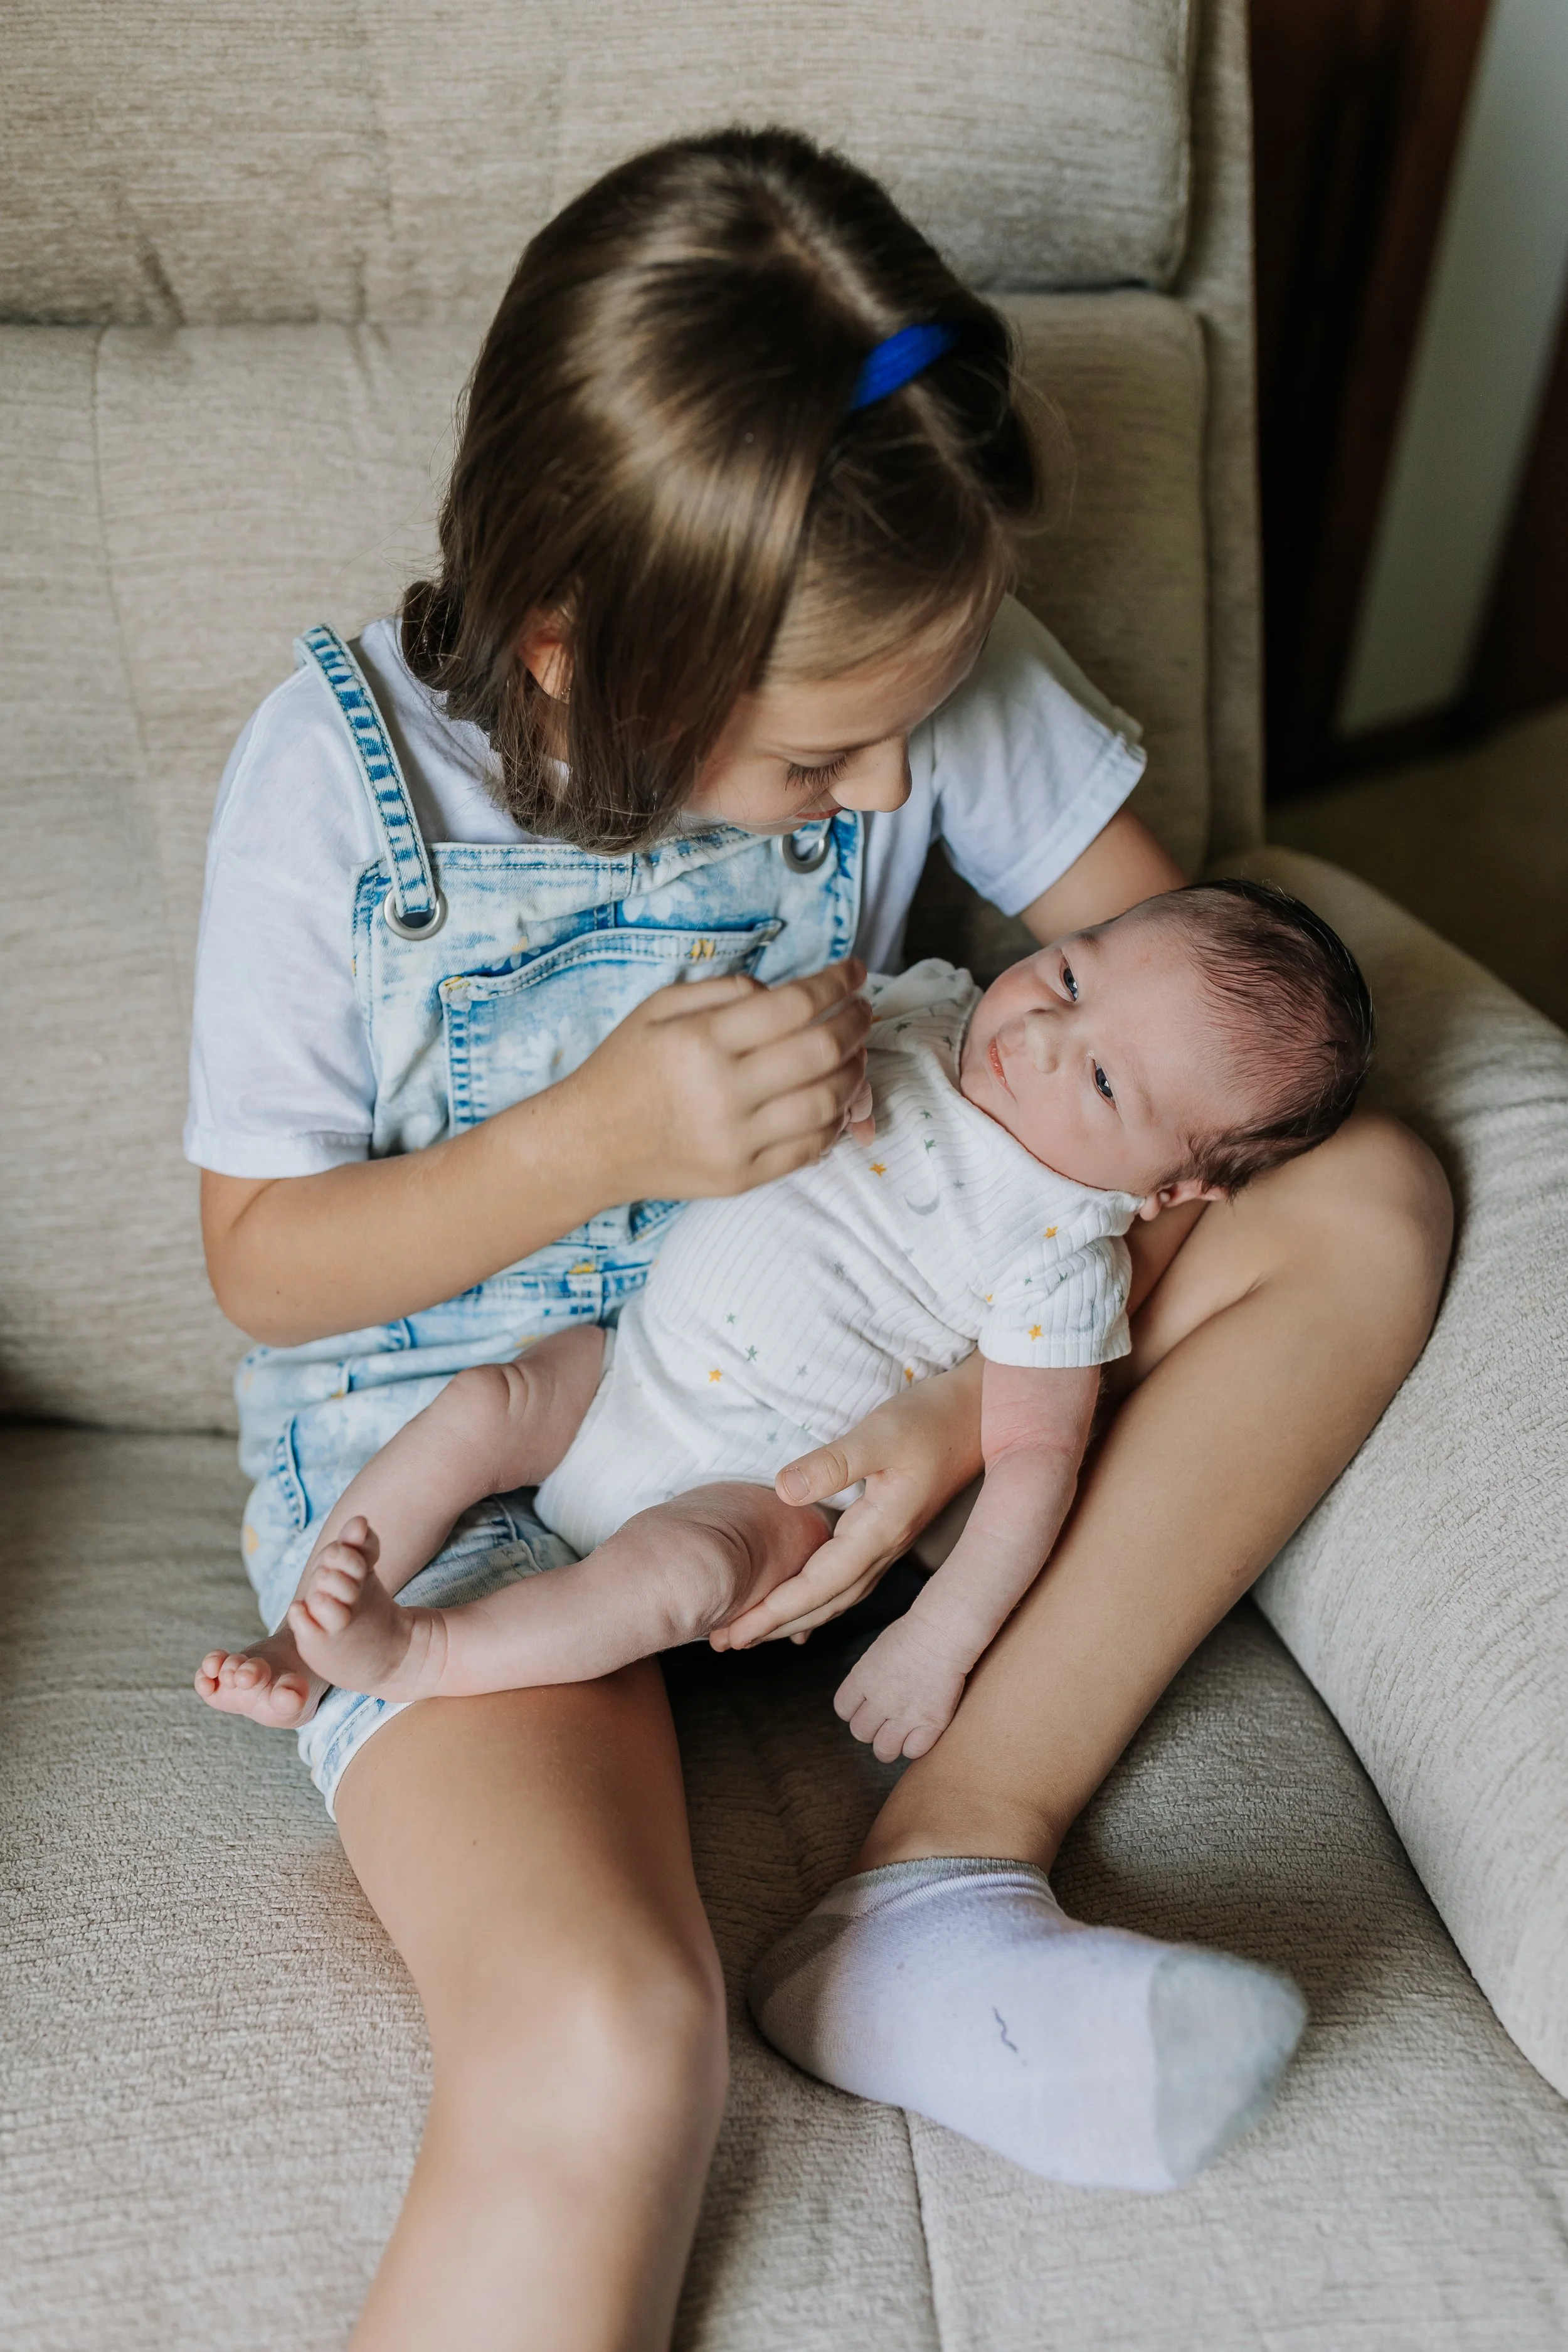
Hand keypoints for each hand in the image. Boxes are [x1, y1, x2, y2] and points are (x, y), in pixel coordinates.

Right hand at [570, 960, 871, 1201]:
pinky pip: (810, 1149)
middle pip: (821, 1051)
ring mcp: (735, 1142)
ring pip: (827, 1103)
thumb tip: (782, 993)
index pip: (794, 1005)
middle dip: (855, 1023)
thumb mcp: (658, 1008)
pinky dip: (836, 1120)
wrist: (587, 1145)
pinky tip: (836, 1099)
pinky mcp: (741, 1178)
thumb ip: (723, 990)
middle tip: (863, 1010)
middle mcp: (722, 1093)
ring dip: (855, 1072)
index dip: (837, 982)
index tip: (854, 972)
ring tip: (855, 1053)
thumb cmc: (624, 1069)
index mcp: (701, 1042)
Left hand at [711, 1354, 984, 1648]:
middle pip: (824, 1603)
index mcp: (879, 1531)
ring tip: (753, 1631)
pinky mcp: (889, 1532)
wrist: (981, 1416)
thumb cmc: (930, 1419)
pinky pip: (848, 1582)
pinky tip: (803, 1608)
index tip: (734, 1630)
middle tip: (726, 1642)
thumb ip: (832, 1464)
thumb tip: (782, 1490)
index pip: (818, 1585)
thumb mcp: (879, 1434)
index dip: (773, 1610)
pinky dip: (819, 1600)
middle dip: (774, 1626)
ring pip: (837, 1597)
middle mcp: (885, 1548)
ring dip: (794, 1617)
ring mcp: (889, 1544)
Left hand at [833, 1612, 967, 1760]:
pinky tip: (920, 1732)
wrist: (943, 1633)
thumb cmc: (913, 1633)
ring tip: (899, 1735)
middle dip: (871, 1728)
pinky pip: (913, 1751)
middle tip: (885, 1720)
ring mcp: (905, 1714)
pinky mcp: (931, 1722)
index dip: (854, 1710)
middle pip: (860, 1732)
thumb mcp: (877, 1651)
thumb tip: (869, 1693)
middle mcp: (879, 1700)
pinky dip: (915, 1746)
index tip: (867, 1706)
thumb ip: (869, 1676)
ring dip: (889, 1744)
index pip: (843, 1710)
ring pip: (883, 1750)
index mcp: (862, 1679)